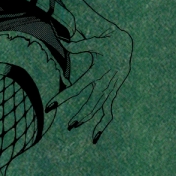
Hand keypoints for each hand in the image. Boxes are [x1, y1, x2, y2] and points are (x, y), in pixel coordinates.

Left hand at [47, 25, 132, 143]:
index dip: (65, 96)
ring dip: (87, 117)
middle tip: (68, 125)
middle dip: (80, 114)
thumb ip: (79, 44)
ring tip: (73, 126)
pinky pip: (109, 109)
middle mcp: (107, 82)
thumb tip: (62, 42)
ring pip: (100, 107)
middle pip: (92, 102)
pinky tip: (95, 136)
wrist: (126, 42)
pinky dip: (103, 122)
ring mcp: (111, 88)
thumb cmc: (107, 39)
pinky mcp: (114, 91)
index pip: (79, 87)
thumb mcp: (96, 40)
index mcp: (100, 70)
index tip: (50, 105)